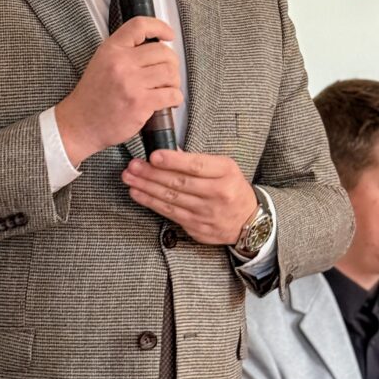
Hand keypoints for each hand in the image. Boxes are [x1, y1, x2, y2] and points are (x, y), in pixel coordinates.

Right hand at [55, 17, 181, 166]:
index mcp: (111, 50)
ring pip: (170, 73)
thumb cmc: (93, 96)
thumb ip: (124, 51)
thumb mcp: (101, 62)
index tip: (169, 35)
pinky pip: (171, 95)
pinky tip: (169, 101)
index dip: (159, 27)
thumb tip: (156, 47)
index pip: (139, 26)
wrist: (81, 123)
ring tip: (168, 88)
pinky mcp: (140, 103)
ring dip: (174, 81)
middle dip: (172, 63)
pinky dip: (175, 98)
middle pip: (163, 52)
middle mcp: (121, 63)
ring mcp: (131, 84)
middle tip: (168, 72)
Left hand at [121, 149, 258, 245]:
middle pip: (179, 183)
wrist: (250, 221)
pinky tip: (138, 194)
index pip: (196, 166)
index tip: (153, 156)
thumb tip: (169, 152)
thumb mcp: (225, 167)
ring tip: (129, 178)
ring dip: (146, 188)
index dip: (173, 161)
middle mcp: (217, 194)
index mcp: (226, 173)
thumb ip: (198, 161)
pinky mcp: (197, 227)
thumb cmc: (232, 188)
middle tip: (133, 166)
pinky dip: (151, 203)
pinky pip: (170, 213)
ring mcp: (206, 213)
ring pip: (171, 199)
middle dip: (152, 174)